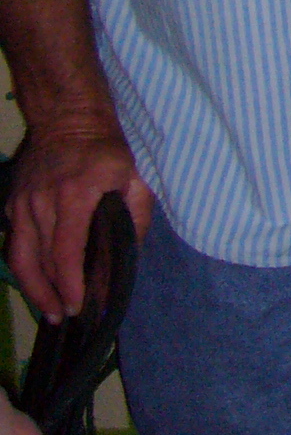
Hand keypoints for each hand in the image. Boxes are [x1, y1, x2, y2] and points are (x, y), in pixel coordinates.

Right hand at [6, 119, 154, 321]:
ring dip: (34, 289)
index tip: (79, 304)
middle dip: (54, 294)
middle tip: (68, 316)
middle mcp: (41, 202)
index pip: (65, 250)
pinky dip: (24, 268)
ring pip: (21, 257)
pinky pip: (15, 244)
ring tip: (49, 312)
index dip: (70, 283)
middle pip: (42, 260)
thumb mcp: (132, 177)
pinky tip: (37, 285)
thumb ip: (134, 216)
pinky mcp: (12, 204)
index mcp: (74, 194)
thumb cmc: (105, 148)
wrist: (66, 117)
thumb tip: (126, 256)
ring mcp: (21, 203)